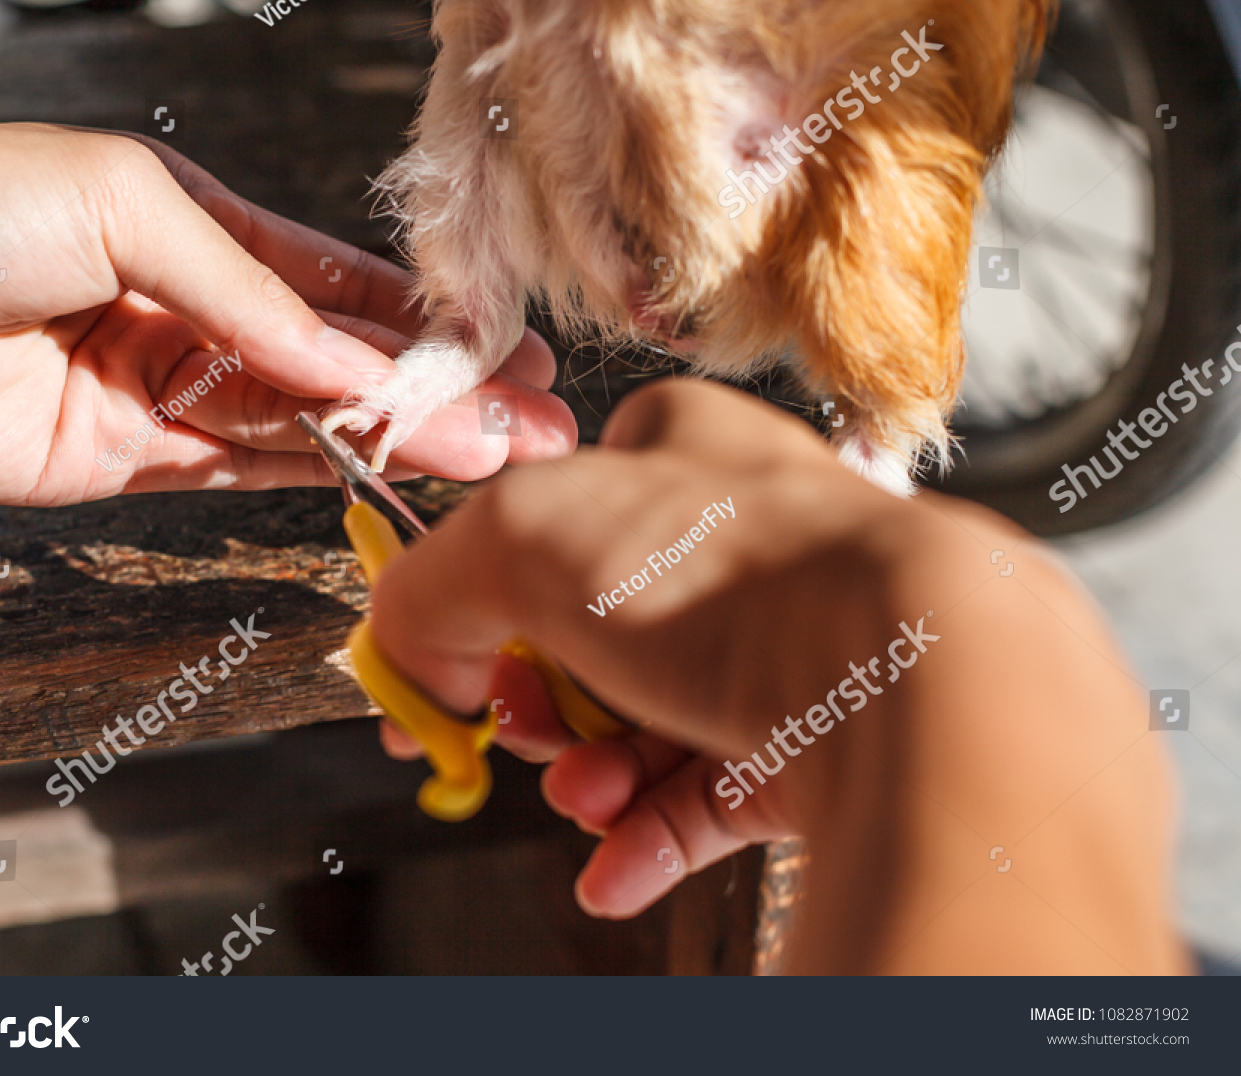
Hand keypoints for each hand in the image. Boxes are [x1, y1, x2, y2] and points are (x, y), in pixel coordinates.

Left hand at [0, 119, 574, 503]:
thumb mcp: (125, 205)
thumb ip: (248, 293)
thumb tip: (353, 366)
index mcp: (201, 226)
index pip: (339, 282)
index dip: (427, 319)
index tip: (509, 349)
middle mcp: (194, 311)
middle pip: (342, 362)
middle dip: (441, 392)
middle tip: (534, 426)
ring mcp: (166, 388)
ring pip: (310, 422)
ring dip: (403, 440)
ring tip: (493, 457)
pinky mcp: (129, 458)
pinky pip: (244, 467)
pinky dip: (320, 471)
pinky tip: (395, 473)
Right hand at [369, 380, 1183, 974]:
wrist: (912, 673)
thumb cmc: (734, 568)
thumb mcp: (522, 536)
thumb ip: (431, 580)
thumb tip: (407, 643)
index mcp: (684, 451)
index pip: (561, 505)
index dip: (489, 588)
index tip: (449, 660)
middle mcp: (747, 537)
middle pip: (602, 628)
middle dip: (544, 698)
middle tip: (523, 729)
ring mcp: (796, 637)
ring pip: (658, 716)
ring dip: (595, 772)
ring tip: (584, 799)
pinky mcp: (835, 732)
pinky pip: (722, 789)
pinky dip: (654, 833)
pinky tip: (616, 868)